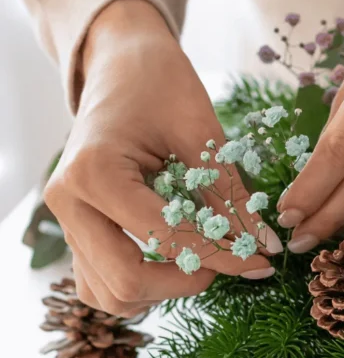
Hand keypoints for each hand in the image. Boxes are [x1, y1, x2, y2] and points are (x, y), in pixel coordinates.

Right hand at [45, 0, 280, 315]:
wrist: (119, 64)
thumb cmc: (158, 83)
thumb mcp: (200, 131)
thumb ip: (228, 194)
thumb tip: (265, 246)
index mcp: (94, 172)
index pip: (165, 236)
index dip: (221, 255)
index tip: (262, 262)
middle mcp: (68, 203)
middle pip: (126, 280)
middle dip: (186, 281)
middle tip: (228, 262)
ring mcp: (65, 221)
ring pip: (109, 294)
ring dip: (160, 291)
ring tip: (201, 262)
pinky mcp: (74, 230)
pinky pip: (98, 283)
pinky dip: (138, 286)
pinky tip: (173, 263)